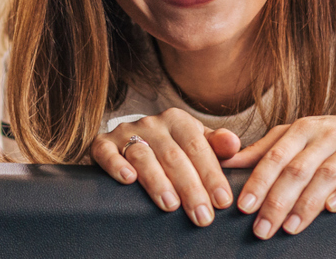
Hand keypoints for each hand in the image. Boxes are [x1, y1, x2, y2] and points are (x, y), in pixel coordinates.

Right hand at [89, 108, 241, 225]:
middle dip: (190, 188)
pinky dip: (116, 165)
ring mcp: (125, 132)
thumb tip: (234, 144)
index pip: (198, 147)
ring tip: (171, 205)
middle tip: (202, 215)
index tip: (222, 201)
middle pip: (173, 156)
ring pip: (143, 156)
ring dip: (157, 181)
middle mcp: (151, 123)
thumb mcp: (197, 144)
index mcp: (177, 120)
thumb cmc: (172, 147)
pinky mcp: (102, 144)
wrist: (130, 140)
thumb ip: (217, 145)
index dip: (211, 175)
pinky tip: (128, 180)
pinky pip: (106, 153)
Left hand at [221, 115, 335, 238]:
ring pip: (328, 174)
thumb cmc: (330, 139)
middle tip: (263, 228)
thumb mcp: (297, 138)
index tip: (245, 207)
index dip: (259, 182)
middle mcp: (328, 133)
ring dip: (307, 203)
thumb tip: (226, 162)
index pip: (276, 157)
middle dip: (278, 201)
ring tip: (290, 226)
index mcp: (303, 128)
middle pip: (298, 169)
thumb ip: (264, 151)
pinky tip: (332, 209)